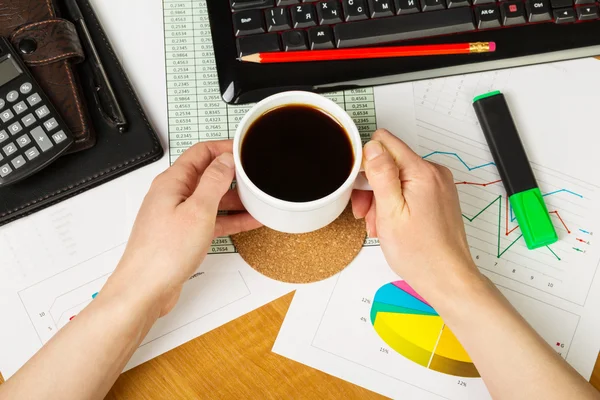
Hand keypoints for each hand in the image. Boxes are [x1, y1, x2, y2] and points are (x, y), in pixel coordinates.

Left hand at [106, 140, 260, 316]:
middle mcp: (173, 195)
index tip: (246, 150)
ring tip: (258, 199)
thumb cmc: (163, 253)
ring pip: (211, 199)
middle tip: (255, 176)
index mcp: (172, 182)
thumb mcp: (198, 211)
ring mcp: (177, 215)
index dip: (225, 148)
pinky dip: (229, 219)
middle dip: (233, 174)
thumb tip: (226, 160)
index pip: (201, 152)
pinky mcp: (182, 235)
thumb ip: (214, 182)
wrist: (145, 289)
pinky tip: (248, 222)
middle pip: (207, 175)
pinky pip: (210, 220)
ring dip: (234, 199)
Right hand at [352, 129, 481, 304]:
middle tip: (367, 213)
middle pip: (390, 161)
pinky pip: (408, 189)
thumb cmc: (420, 253)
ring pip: (397, 177)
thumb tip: (372, 146)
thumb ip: (381, 174)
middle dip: (372, 185)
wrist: (446, 278)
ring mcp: (438, 185)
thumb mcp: (390, 212)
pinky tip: (391, 224)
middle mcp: (434, 173)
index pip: (384, 142)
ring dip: (382, 198)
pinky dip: (395, 203)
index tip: (360, 186)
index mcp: (422, 172)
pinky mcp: (438, 196)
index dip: (365, 163)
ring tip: (380, 224)